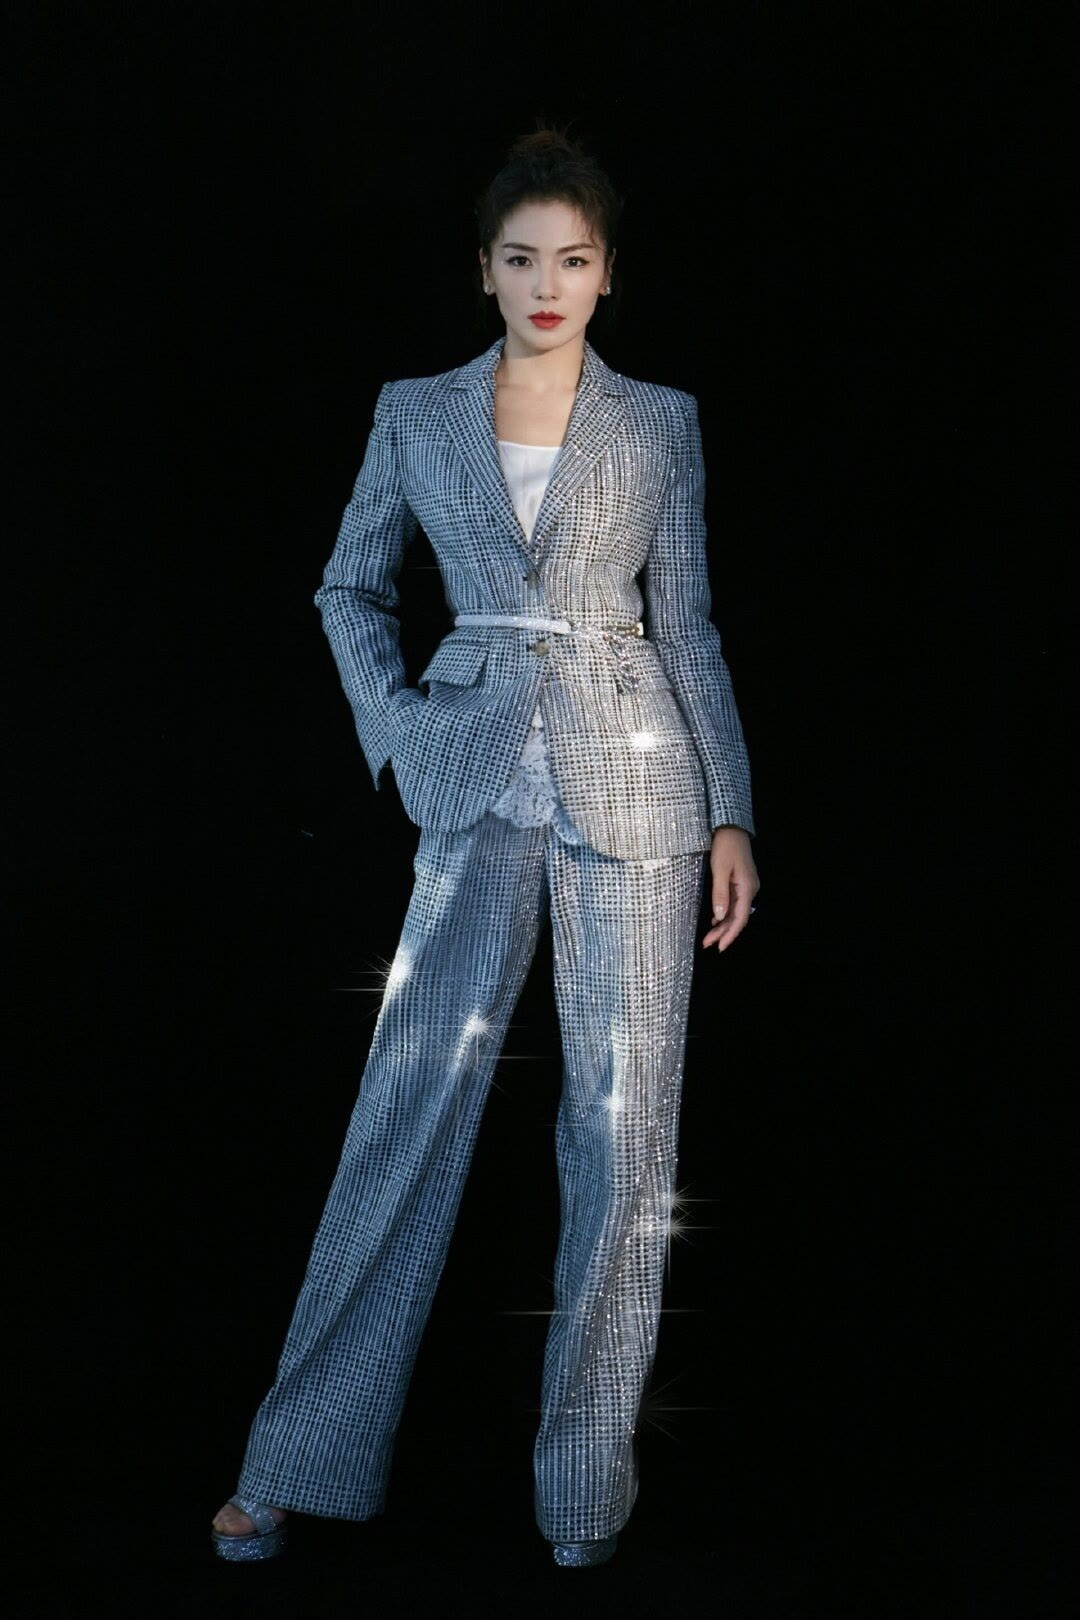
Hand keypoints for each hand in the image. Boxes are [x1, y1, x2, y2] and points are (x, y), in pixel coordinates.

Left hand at [702, 826, 759, 950]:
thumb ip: (720, 894)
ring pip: (736, 911)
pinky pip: (734, 903)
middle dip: (723, 932)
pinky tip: (715, 920)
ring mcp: (746, 886)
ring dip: (723, 925)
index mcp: (747, 888)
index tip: (720, 947)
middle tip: (707, 944)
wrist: (731, 828)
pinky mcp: (741, 883)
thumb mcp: (720, 869)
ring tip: (709, 937)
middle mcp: (750, 889)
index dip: (730, 934)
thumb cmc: (725, 846)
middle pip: (738, 917)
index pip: (741, 918)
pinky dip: (725, 913)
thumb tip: (720, 917)